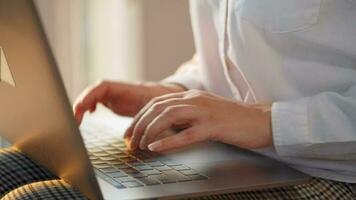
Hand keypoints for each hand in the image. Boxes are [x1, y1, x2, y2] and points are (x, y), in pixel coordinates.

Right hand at [73, 81, 185, 123]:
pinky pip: (96, 101)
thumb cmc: (161, 99)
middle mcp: (117, 90)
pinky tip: (86, 115)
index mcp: (125, 88)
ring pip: (92, 97)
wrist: (164, 95)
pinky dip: (88, 107)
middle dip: (81, 103)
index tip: (80, 107)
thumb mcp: (155, 106)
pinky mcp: (114, 102)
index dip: (90, 96)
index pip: (102, 87)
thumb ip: (144, 116)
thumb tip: (133, 135)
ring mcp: (114, 95)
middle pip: (93, 92)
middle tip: (73, 120)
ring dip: (82, 106)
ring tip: (75, 120)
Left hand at [125, 90, 271, 151]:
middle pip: (158, 108)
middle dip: (139, 125)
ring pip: (168, 117)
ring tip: (140, 145)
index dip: (139, 117)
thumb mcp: (203, 113)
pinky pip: (187, 133)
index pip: (157, 103)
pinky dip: (169, 140)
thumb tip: (162, 128)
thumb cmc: (232, 120)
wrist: (260, 120)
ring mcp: (205, 111)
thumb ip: (184, 116)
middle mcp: (195, 99)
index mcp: (191, 96)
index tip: (130, 131)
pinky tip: (156, 147)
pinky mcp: (215, 126)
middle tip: (130, 141)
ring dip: (149, 131)